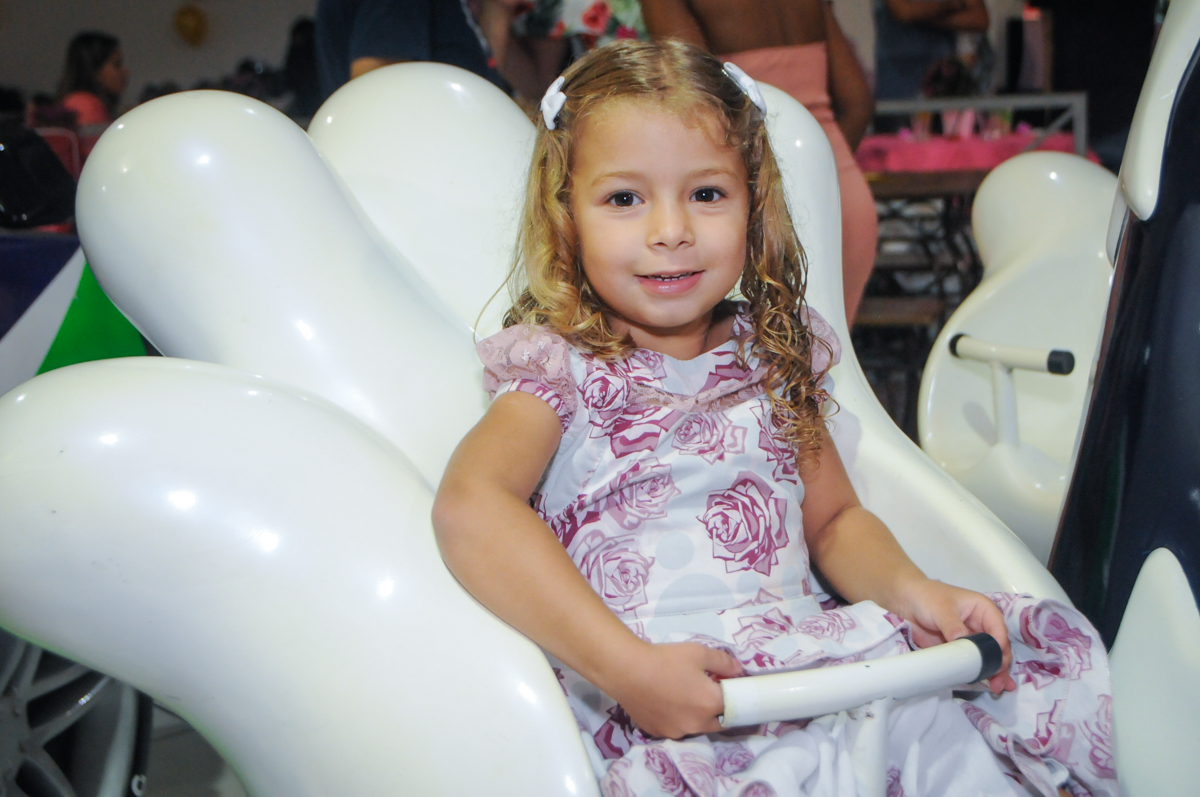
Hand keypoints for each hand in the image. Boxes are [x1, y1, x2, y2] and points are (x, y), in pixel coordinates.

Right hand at [604, 642, 743, 739]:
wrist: (626, 670)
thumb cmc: (665, 659)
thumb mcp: (699, 652)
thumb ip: (723, 662)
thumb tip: (738, 671)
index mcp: (711, 705)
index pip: (735, 707)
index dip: (735, 698)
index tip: (730, 689)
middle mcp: (697, 724)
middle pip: (717, 722)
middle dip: (718, 710)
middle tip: (708, 692)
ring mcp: (676, 732)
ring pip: (695, 726)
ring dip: (696, 716)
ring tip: (683, 695)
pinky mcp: (658, 732)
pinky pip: (674, 727)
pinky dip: (676, 718)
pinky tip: (666, 702)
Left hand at [891, 579, 1016, 693]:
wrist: (906, 601)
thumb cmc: (927, 597)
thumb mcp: (942, 609)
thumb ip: (953, 626)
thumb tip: (964, 644)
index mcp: (984, 611)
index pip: (999, 631)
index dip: (1000, 648)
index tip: (996, 663)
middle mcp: (982, 626)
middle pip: (997, 648)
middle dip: (1000, 665)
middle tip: (998, 683)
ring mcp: (971, 640)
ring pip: (987, 658)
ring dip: (994, 673)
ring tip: (997, 688)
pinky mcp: (960, 651)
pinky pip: (971, 664)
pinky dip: (978, 674)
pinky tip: (986, 686)